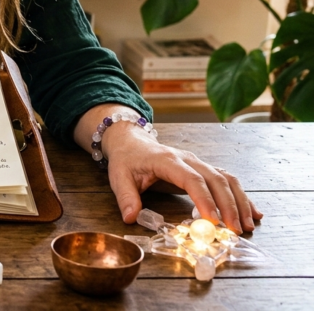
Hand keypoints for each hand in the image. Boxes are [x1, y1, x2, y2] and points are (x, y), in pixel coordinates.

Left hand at [101, 119, 262, 232]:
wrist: (132, 141)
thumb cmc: (127, 160)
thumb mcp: (119, 177)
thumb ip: (126, 197)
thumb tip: (131, 218)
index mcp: (168, 161)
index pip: (191, 180)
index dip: (205, 200)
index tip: (213, 221)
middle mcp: (189, 159)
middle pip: (216, 180)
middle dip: (229, 205)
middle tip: (236, 230)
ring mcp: (199, 163)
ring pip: (227, 180)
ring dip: (240, 202)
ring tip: (248, 225)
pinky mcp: (204, 169)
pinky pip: (227, 181)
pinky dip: (241, 197)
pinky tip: (253, 213)